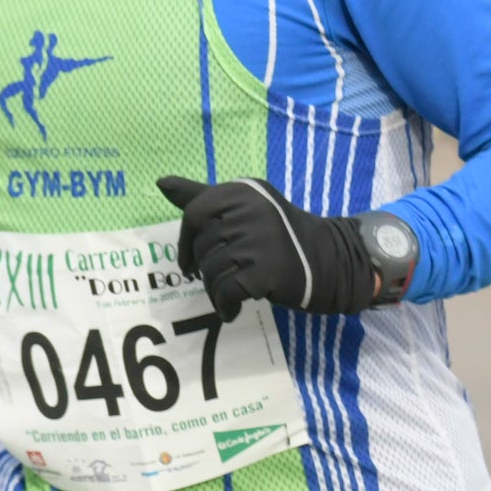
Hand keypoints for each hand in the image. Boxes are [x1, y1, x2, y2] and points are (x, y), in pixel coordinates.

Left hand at [153, 176, 418, 322]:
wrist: (329, 262)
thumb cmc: (281, 235)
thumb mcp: (245, 207)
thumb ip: (202, 196)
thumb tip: (161, 181)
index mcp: (245, 192)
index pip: (195, 213)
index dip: (188, 241)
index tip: (192, 258)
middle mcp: (253, 211)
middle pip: (203, 248)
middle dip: (207, 270)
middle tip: (228, 276)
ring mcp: (260, 240)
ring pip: (211, 272)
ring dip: (217, 290)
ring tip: (235, 291)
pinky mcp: (265, 270)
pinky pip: (225, 292)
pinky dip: (226, 306)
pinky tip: (235, 309)